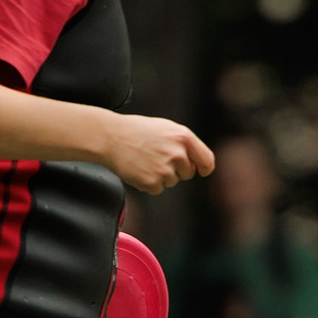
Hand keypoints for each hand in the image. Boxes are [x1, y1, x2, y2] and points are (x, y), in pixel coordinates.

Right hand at [100, 115, 214, 194]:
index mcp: (184, 137)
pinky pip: (157, 189)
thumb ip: (184, 143)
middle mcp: (178, 154)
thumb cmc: (137, 131)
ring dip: (160, 176)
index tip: (201, 171)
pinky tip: (138, 169)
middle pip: (187, 173)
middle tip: (156, 157)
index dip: (204, 167)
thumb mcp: (166, 128)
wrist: (110, 137)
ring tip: (144, 160)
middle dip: (176, 169)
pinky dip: (148, 183)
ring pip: (172, 181)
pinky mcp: (152, 182)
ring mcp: (165, 169)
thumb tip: (197, 161)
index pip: (206, 160)